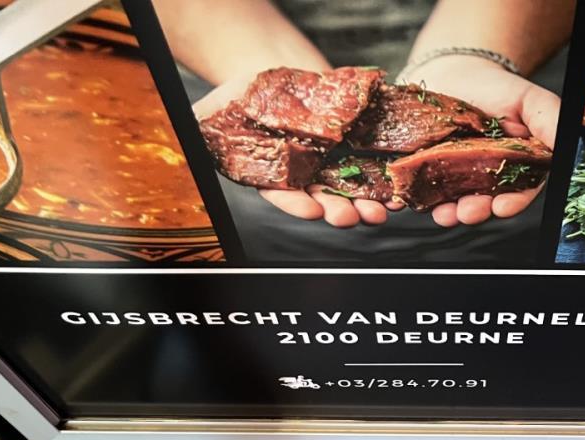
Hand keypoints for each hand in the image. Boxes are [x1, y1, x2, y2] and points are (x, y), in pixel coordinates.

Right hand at [194, 74, 403, 227]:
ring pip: (351, 191)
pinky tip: (398, 188)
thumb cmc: (238, 98)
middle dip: (339, 210)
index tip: (311, 209)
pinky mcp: (350, 149)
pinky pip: (370, 168)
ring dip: (367, 203)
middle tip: (352, 216)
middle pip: (323, 201)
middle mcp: (302, 179)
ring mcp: (328, 166)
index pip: (283, 196)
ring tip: (381, 211)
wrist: (272, 78)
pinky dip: (385, 179)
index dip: (296, 204)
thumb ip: (200, 131)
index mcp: (271, 177)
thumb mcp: (212, 112)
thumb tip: (185, 137)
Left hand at [405, 56, 558, 226]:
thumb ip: (549, 121)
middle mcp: (485, 182)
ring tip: (442, 213)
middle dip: (475, 211)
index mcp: (515, 170)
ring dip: (446, 212)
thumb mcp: (529, 99)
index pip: (517, 194)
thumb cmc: (497, 87)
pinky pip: (419, 190)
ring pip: (451, 203)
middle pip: (482, 204)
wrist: (453, 71)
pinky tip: (409, 199)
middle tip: (467, 212)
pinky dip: (413, 197)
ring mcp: (454, 180)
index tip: (503, 206)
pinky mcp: (425, 173)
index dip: (512, 203)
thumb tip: (566, 145)